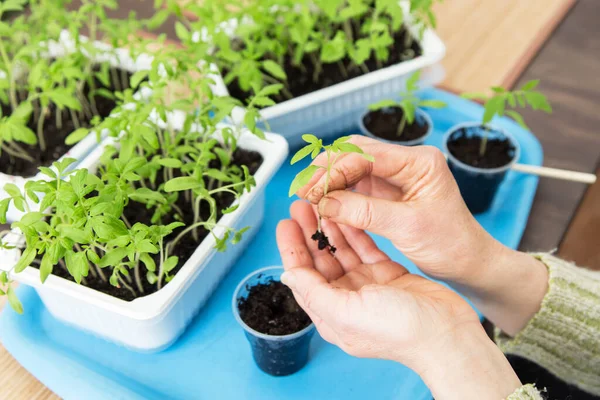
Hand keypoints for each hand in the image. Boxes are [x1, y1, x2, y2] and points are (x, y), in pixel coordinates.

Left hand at [277, 201, 521, 398]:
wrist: (446, 333)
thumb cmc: (398, 330)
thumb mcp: (347, 313)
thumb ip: (314, 292)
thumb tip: (287, 274)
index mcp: (331, 314)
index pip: (302, 276)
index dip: (291, 248)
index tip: (285, 222)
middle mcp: (345, 300)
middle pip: (320, 261)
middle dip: (308, 233)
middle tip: (301, 204)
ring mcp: (367, 286)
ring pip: (341, 251)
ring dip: (330, 228)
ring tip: (319, 203)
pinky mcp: (387, 274)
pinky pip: (364, 248)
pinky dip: (354, 232)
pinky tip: (345, 214)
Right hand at [294, 135, 547, 335]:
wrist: (468, 262)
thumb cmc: (451, 244)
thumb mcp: (407, 227)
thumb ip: (364, 212)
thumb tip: (325, 203)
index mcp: (419, 162)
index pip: (366, 155)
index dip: (335, 170)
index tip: (313, 191)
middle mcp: (407, 162)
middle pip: (355, 153)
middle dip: (327, 170)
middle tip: (303, 190)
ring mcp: (396, 175)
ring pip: (352, 166)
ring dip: (329, 180)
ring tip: (308, 196)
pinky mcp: (388, 191)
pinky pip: (356, 184)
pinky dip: (338, 192)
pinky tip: (324, 203)